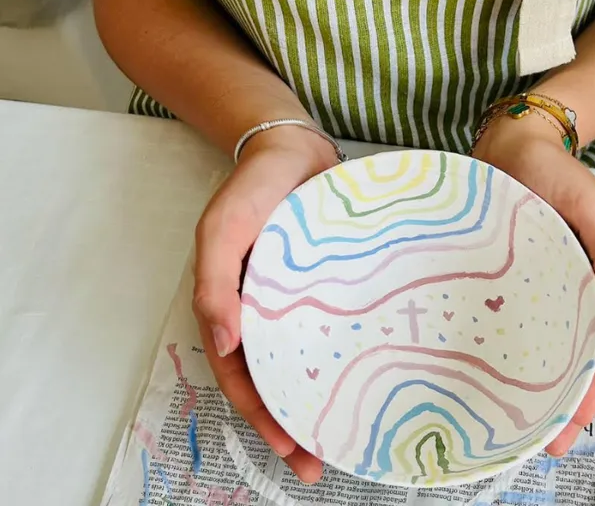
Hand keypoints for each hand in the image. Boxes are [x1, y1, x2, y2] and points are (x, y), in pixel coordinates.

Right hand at [192, 126, 335, 482]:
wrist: (294, 149)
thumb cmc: (253, 189)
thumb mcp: (222, 230)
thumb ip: (215, 285)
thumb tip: (223, 344)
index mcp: (231, 308)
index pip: (242, 376)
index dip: (261, 416)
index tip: (290, 449)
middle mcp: (262, 315)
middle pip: (271, 382)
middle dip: (289, 427)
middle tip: (317, 463)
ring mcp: (293, 306)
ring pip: (299, 365)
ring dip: (313, 403)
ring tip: (341, 437)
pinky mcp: (325, 291)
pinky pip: (328, 334)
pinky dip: (335, 363)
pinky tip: (361, 382)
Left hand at [472, 115, 594, 456]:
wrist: (514, 144)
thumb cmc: (556, 173)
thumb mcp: (591, 205)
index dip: (594, 390)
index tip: (573, 426)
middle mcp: (569, 295)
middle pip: (576, 360)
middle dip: (566, 406)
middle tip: (546, 445)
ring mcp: (537, 293)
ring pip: (545, 350)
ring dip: (539, 391)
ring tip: (519, 429)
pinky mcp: (506, 286)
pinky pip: (512, 327)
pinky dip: (510, 359)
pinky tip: (493, 382)